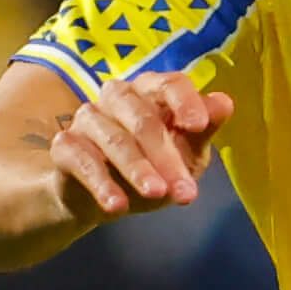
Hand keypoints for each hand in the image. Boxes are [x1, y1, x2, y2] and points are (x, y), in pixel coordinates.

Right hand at [50, 74, 226, 221]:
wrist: (107, 197)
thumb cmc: (154, 167)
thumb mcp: (186, 153)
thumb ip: (203, 129)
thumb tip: (225, 103)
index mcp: (151, 91)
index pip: (169, 84)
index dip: (185, 102)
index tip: (199, 126)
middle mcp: (117, 96)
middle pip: (142, 118)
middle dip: (166, 155)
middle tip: (185, 191)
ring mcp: (88, 118)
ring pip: (112, 139)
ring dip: (137, 169)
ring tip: (156, 196)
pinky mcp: (65, 145)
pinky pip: (81, 160)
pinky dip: (100, 183)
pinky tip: (116, 206)